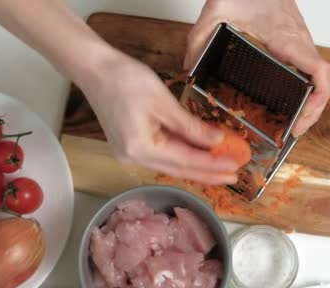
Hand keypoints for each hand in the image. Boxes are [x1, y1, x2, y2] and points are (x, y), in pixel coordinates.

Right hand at [78, 51, 239, 184]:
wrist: (94, 70)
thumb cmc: (124, 79)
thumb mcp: (163, 101)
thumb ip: (190, 126)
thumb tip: (216, 141)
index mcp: (140, 148)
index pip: (185, 162)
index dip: (212, 166)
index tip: (234, 168)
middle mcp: (132, 157)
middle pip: (177, 170)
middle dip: (207, 173)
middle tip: (233, 176)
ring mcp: (128, 154)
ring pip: (169, 165)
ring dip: (195, 166)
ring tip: (220, 167)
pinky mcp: (128, 146)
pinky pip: (160, 156)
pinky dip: (180, 156)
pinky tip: (195, 155)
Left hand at [185, 0, 329, 135]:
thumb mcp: (213, 18)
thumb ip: (199, 43)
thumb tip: (189, 70)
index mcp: (285, 40)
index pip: (317, 70)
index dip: (316, 100)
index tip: (301, 120)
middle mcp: (299, 43)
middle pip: (322, 83)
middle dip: (312, 112)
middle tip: (294, 132)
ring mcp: (300, 44)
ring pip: (317, 79)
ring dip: (310, 103)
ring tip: (293, 124)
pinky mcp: (295, 45)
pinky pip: (308, 71)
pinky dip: (305, 90)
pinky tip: (288, 102)